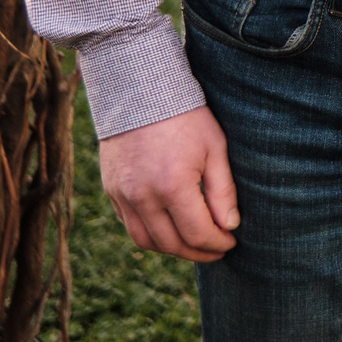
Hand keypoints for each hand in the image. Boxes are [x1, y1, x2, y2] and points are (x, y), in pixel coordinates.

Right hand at [98, 105, 239, 260]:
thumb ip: (222, 191)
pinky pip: (129, 225)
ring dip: (171, 249)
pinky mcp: (111, 189)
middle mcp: (142, 197)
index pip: (197, 234)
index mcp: (172, 186)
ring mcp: (122, 195)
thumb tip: (229, 226)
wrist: (140, 89)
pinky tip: (168, 227)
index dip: (217, 244)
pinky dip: (150, 233)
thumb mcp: (215, 148)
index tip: (231, 242)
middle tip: (216, 250)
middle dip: (197, 252)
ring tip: (193, 243)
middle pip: (171, 244)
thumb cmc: (185, 116)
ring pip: (146, 241)